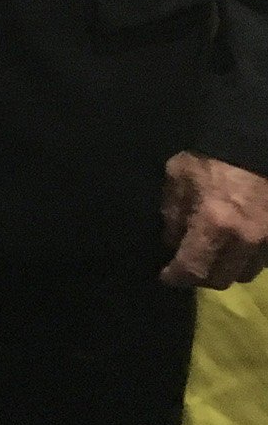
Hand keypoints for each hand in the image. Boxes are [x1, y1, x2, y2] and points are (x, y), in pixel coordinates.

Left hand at [160, 152, 267, 288]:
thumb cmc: (210, 158)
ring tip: (214, 255)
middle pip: (222, 279)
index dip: (177, 277)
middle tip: (189, 265)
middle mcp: (245, 240)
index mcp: (215, 225)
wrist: (253, 145)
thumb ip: (172, 213)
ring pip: (246, 273)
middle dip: (201, 277)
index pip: (194, 268)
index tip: (167, 276)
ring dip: (227, 268)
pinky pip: (263, 260)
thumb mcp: (179, 178)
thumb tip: (172, 241)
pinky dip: (247, 258)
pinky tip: (235, 245)